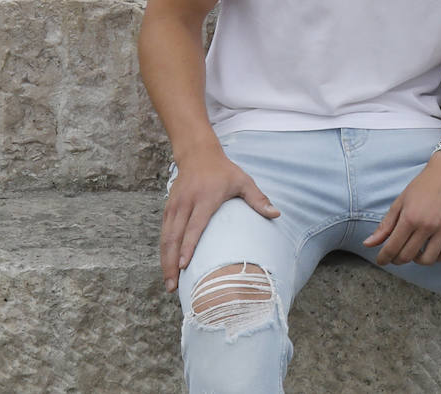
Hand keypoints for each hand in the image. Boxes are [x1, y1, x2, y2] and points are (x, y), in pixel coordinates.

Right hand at [159, 144, 279, 292]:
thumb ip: (258, 199)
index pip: (194, 225)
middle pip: (175, 237)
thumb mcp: (243, 181)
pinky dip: (164, 251)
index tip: (184, 266)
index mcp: (205, 198)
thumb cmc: (224, 171)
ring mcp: (175, 206)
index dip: (188, 246)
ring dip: (165, 261)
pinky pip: (164, 233)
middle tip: (172, 286)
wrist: (198, 154)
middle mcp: (186, 203)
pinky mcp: (168, 208)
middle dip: (172, 263)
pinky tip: (167, 267)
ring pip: (166, 237)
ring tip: (168, 283)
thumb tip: (277, 215)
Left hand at [362, 153, 440, 265]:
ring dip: (418, 261)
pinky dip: (438, 258)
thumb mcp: (401, 201)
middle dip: (398, 259)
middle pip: (408, 256)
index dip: (384, 258)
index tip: (382, 260)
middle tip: (396, 256)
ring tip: (415, 253)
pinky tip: (433, 251)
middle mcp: (427, 225)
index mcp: (410, 217)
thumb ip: (385, 225)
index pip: (392, 248)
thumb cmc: (424, 184)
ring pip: (428, 260)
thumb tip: (368, 244)